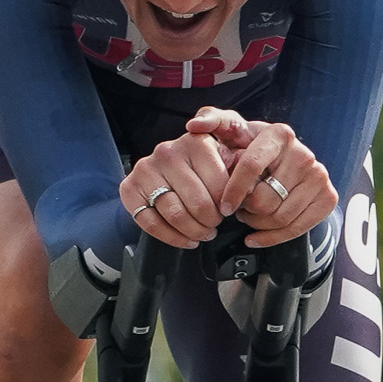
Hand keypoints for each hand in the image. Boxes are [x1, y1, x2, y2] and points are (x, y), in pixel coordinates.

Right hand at [119, 117, 246, 248]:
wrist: (161, 171)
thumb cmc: (199, 168)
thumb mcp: (224, 159)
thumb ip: (239, 168)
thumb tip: (252, 186)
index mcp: (196, 142)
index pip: (220, 184)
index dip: (228, 204)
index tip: (228, 210)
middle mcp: (168, 152)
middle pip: (198, 203)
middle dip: (211, 221)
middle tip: (214, 224)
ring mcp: (147, 170)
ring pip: (176, 215)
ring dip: (194, 231)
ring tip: (203, 232)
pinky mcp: (130, 188)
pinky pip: (152, 224)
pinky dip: (173, 238)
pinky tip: (186, 239)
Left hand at [195, 111, 336, 247]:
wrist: (286, 161)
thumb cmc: (254, 148)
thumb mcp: (233, 131)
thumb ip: (212, 121)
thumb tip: (194, 124)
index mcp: (279, 135)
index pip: (251, 166)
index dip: (233, 191)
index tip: (224, 207)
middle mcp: (303, 154)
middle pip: (266, 199)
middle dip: (247, 209)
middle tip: (241, 206)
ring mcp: (319, 176)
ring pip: (280, 217)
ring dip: (257, 223)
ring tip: (250, 213)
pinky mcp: (327, 196)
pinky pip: (297, 229)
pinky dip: (273, 238)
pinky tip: (258, 235)